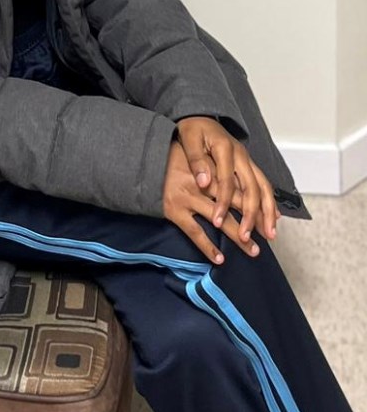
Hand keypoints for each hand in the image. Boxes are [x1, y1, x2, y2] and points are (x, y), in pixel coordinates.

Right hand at [162, 139, 261, 264]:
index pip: (240, 187)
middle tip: (269, 236)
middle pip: (235, 204)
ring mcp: (188, 197)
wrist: (141, 162)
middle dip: (254, 221)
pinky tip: (220, 258)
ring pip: (220, 221)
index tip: (270, 216)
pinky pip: (195, 232)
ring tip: (253, 250)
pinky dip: (208, 247)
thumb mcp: (195, 153)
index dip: (256, 202)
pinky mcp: (175, 210)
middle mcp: (202, 183)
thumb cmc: (170, 157)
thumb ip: (215, 165)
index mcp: (210, 168)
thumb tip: (238, 178)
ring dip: (239, 237)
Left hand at [176, 115, 278, 247]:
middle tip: (248, 237)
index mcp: (226, 149)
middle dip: (253, 214)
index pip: (227, 182)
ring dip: (268, 212)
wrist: (200, 114)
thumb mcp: (189, 139)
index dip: (223, 203)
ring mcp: (247, 160)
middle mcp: (241, 155)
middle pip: (253, 187)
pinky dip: (270, 202)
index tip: (217, 222)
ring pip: (264, 187)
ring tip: (270, 234)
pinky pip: (263, 184)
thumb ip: (197, 160)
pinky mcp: (248, 164)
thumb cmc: (193, 128)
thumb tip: (204, 183)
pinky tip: (273, 217)